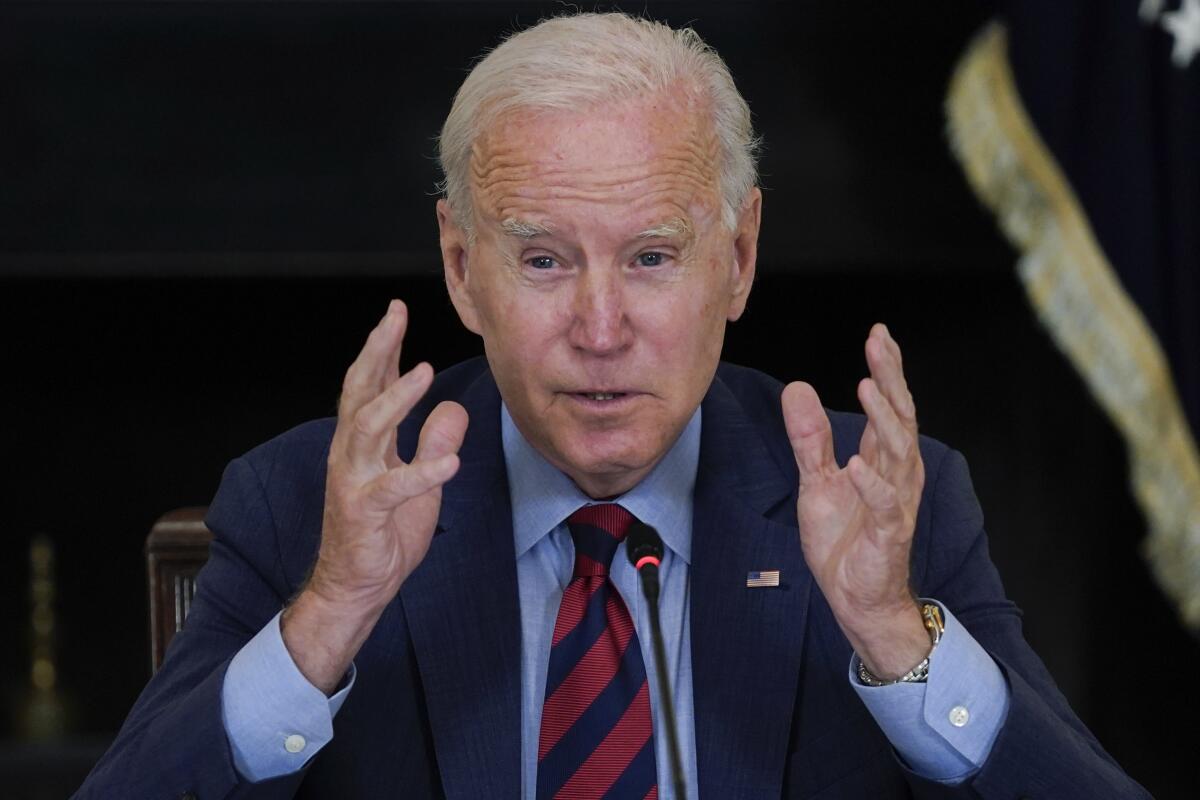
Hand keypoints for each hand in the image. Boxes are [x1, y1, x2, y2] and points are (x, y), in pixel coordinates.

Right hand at [282, 300, 468, 691]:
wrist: (355, 588)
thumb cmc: (383, 534)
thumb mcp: (420, 483)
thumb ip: (431, 443)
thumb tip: (452, 408)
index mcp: (364, 444)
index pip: (370, 385)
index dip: (383, 347)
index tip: (395, 311)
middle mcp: (351, 454)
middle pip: (359, 391)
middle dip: (376, 350)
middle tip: (393, 316)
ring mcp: (354, 481)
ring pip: (368, 428)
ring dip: (396, 398)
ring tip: (423, 372)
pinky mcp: (365, 512)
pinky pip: (394, 487)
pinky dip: (423, 472)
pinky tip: (451, 461)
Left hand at [781, 323, 928, 678]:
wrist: (856, 596)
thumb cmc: (844, 537)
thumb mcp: (816, 479)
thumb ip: (808, 437)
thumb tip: (796, 388)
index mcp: (882, 458)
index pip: (889, 405)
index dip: (887, 370)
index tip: (879, 334)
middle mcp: (897, 473)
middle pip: (901, 417)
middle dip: (891, 379)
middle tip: (878, 345)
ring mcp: (896, 502)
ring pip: (899, 453)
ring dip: (884, 419)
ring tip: (867, 387)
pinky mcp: (888, 534)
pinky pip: (885, 505)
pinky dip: (872, 484)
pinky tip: (857, 464)